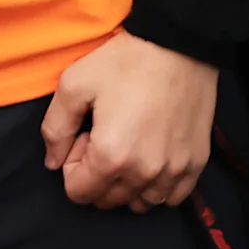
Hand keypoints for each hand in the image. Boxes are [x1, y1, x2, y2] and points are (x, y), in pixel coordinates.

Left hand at [41, 31, 217, 210]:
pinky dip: (157, 187)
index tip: (84, 137)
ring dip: (127, 185)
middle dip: (98, 175)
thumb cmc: (125, 62)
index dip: (73, 166)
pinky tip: (153, 160)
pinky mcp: (196, 164)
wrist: (179, 45)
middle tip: (104, 137)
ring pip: (140, 203)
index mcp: (111, 156)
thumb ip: (55, 129)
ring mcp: (174, 172)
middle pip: (109, 200)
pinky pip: (172, 197)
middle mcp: (144, 173)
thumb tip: (52, 163)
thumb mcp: (73, 85)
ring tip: (130, 148)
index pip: (79, 193)